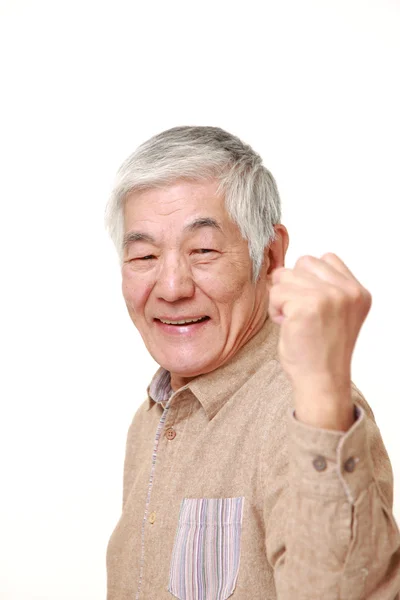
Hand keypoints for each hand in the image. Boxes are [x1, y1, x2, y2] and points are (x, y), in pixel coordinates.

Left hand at [268, 253, 371, 429]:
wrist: (321, 381)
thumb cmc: (321, 350)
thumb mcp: (335, 312)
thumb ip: (324, 287)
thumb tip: (282, 268)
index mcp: (358, 291)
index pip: (325, 258)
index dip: (308, 279)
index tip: (310, 305)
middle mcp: (347, 291)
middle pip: (302, 263)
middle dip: (293, 286)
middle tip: (300, 314)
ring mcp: (329, 297)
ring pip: (285, 276)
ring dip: (281, 298)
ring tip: (294, 320)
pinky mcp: (307, 306)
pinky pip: (275, 293)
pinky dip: (274, 310)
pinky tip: (288, 327)